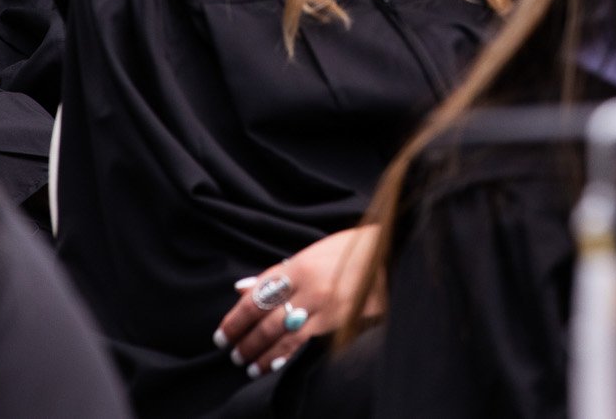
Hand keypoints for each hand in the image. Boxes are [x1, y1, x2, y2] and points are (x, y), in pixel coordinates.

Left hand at [213, 226, 379, 377]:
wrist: (393, 253)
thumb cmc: (351, 250)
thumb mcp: (313, 253)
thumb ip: (277, 273)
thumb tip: (242, 289)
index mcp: (299, 265)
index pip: (257, 295)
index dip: (235, 318)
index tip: (222, 333)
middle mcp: (308, 285)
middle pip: (265, 318)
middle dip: (244, 339)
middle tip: (231, 352)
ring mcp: (324, 305)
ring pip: (282, 335)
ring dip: (261, 353)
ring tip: (248, 365)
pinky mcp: (339, 321)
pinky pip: (304, 342)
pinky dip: (284, 354)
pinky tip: (273, 364)